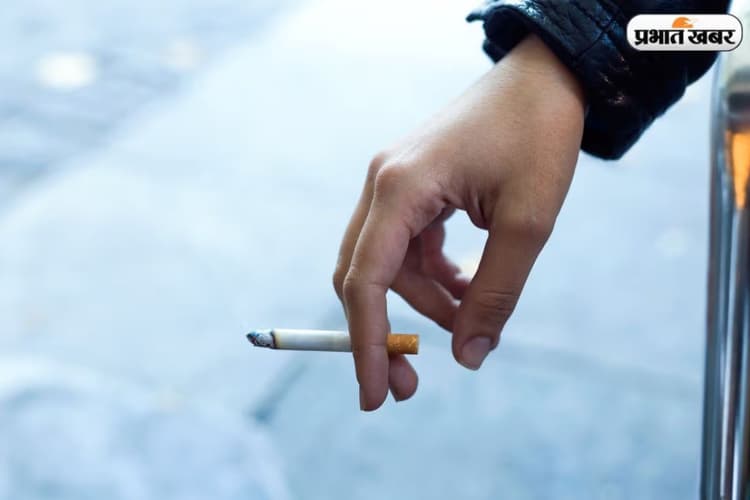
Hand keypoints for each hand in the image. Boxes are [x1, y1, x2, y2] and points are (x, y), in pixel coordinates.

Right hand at [333, 34, 585, 410]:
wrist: (545, 76)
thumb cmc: (538, 136)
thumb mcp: (528, 223)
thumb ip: (495, 294)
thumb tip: (467, 357)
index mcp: (400, 188)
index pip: (366, 280)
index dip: (366, 343)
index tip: (375, 395)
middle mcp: (383, 184)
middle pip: (365, 276)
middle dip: (385, 331)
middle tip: (412, 384)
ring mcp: (394, 183)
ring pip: (390, 265)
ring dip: (424, 301)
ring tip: (469, 317)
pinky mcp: (413, 186)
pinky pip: (408, 245)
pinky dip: (432, 275)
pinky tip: (465, 285)